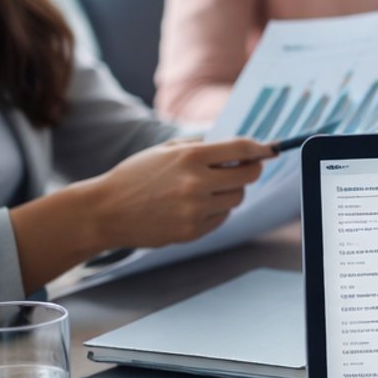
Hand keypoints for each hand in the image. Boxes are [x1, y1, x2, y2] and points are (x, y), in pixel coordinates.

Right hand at [84, 137, 273, 250]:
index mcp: (190, 157)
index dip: (262, 148)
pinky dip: (216, 210)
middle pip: (248, 176)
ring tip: (206, 188)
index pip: (242, 149)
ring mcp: (195, 210)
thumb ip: (201, 146)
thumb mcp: (165, 151)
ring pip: (236, 198)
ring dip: (230, 191)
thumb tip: (238, 148)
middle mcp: (196, 183)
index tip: (272, 149)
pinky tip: (194, 205)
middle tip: (243, 168)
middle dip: (251, 170)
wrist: (105, 211)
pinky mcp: (192, 231)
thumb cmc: (135, 175)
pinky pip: (221, 218)